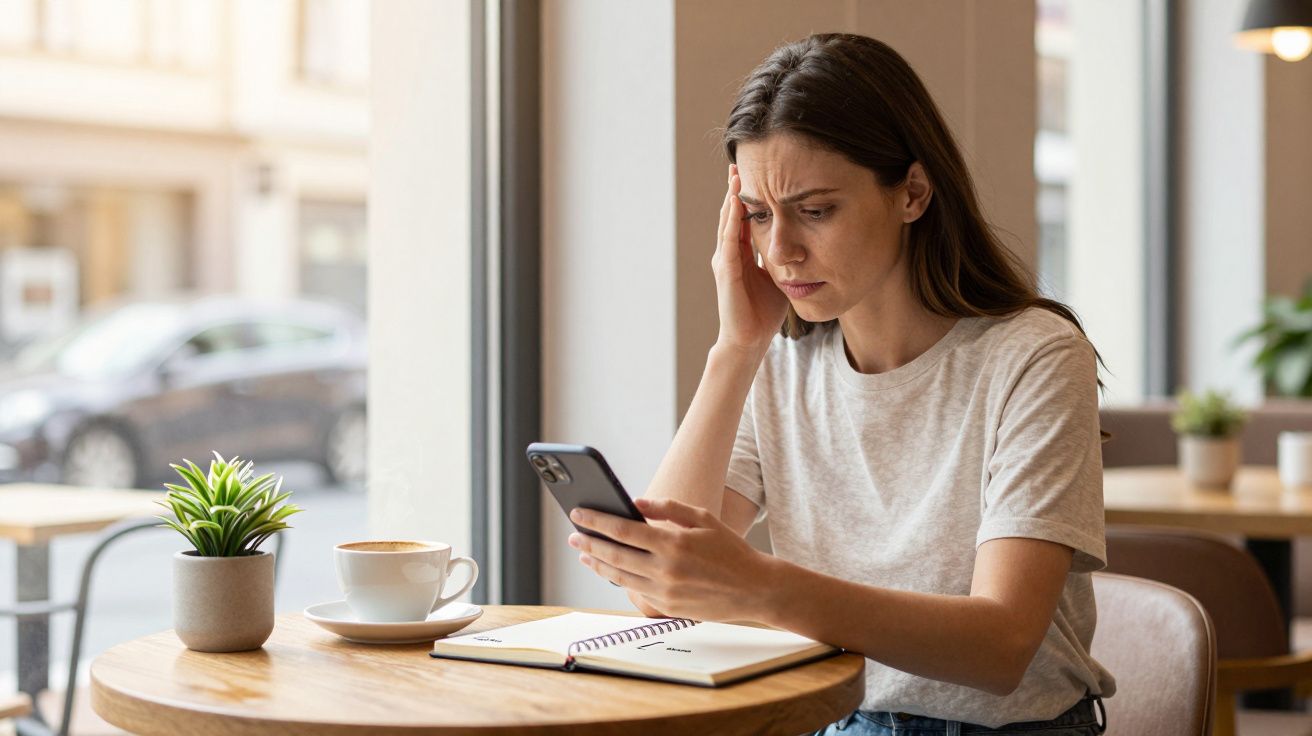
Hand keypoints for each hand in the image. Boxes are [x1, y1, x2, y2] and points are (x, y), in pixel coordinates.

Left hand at [568, 497, 775, 621]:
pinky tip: (610, 569)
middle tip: (574, 535)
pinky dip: (619, 578)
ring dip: (598, 563)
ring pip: (620, 576)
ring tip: (584, 552)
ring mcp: (664, 591)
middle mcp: (665, 569)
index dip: (596, 521)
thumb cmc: (731, 550)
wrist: (755, 589)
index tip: (579, 513)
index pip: (622, 530)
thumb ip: (667, 508)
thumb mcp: (703, 518)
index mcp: (673, 543)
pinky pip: (635, 590)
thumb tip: (635, 503)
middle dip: (589, 543)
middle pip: (614, 555)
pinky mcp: (667, 607)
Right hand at [713, 164, 789, 354]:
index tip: (753, 174)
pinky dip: (732, 221)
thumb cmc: (764, 313)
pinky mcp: (725, 272)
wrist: (749, 340)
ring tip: (735, 176)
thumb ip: (785, 259)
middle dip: (734, 190)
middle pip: (731, 214)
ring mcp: (725, 262)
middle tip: (737, 164)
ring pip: (727, 223)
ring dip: (731, 199)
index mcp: (741, 255)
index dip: (747, 197)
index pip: (743, 219)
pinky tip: (736, 204)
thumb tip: (804, 245)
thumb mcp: (779, 278)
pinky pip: (729, 240)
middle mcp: (729, 254)